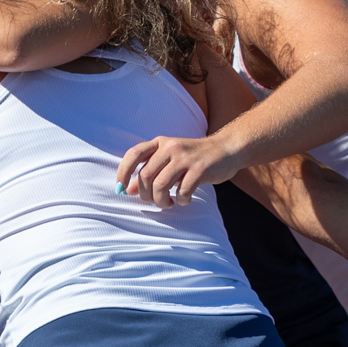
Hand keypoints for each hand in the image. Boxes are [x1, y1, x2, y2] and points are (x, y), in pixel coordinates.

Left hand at [114, 133, 241, 207]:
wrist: (226, 149)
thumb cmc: (193, 158)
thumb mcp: (169, 160)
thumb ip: (150, 172)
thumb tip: (128, 190)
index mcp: (160, 143)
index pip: (133, 155)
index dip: (123, 173)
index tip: (121, 189)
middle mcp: (170, 147)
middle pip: (145, 176)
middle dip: (146, 195)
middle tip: (155, 202)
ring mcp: (185, 158)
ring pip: (160, 185)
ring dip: (161, 201)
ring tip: (168, 203)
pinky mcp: (199, 169)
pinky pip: (182, 191)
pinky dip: (181, 200)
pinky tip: (184, 199)